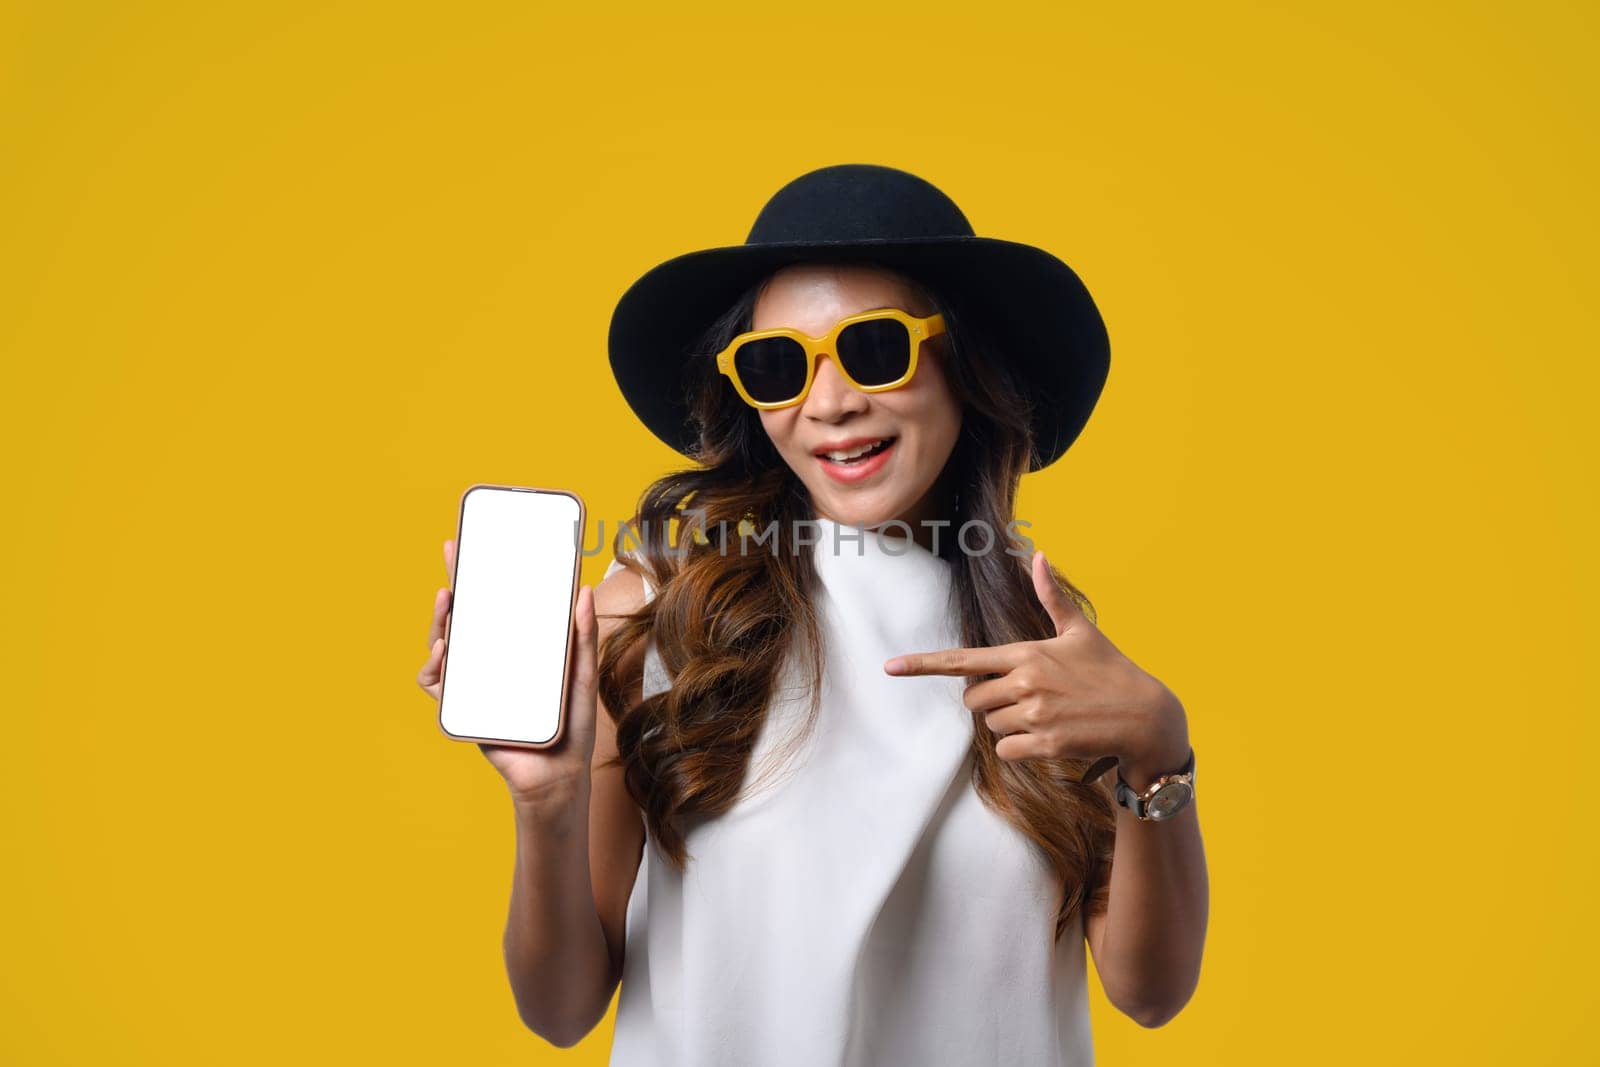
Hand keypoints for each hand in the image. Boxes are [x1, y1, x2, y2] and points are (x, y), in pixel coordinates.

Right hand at [417, 537, 600, 807]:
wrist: (559, 777)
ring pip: (445, 645)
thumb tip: (583, 590)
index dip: (486, 575)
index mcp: (519, 650)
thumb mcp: (582, 675)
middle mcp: (492, 663)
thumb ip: (583, 636)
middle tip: (455, 551)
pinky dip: (435, 665)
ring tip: (448, 599)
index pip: (498, 605)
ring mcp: (474, 685)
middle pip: (466, 617)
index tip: (480, 542)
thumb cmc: (571, 727)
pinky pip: (437, 684)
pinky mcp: (462, 710)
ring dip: (440, 619)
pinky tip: (445, 649)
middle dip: (456, 582)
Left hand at [883, 548, 1188, 787]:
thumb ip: (1051, 597)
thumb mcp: (1081, 631)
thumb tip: (1039, 555)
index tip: (890, 667)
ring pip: (992, 727)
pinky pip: (1008, 751)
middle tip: (1028, 699)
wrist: (1145, 717)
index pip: (962, 660)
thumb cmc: (1111, 671)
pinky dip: (1021, 750)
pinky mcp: (1046, 743)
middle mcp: (1025, 682)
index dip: (922, 664)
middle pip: (973, 700)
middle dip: (991, 702)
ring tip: (1048, 716)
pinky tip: (1049, 738)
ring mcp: (1035, 714)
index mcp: (1026, 653)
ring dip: (1011, 726)